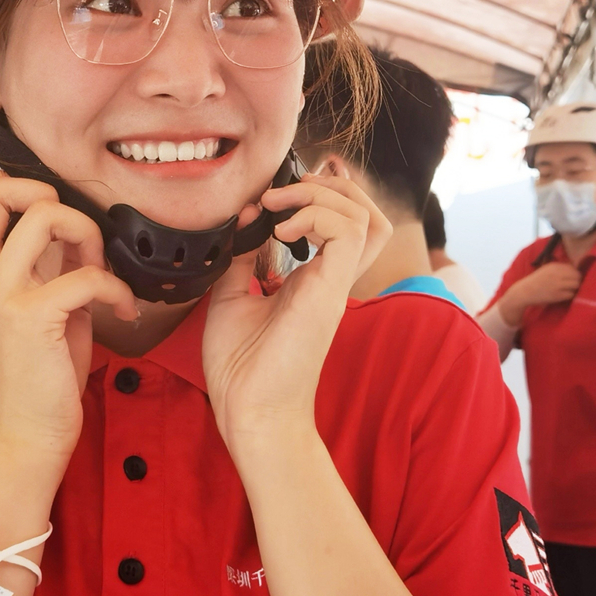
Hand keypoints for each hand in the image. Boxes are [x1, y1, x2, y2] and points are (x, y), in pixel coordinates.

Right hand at [0, 173, 136, 461]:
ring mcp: (2, 294)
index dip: (1, 185)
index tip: (40, 209)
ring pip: (42, 215)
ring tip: (98, 266)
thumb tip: (77, 232)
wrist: (26, 435)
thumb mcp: (34, 308)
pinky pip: (86, 275)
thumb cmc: (37, 375)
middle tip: (70, 227)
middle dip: (41, 190)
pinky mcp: (32, 317)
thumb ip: (46, 268)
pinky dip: (116, 288)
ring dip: (86, 230)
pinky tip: (123, 311)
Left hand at [201, 168, 389, 456]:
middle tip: (279, 195)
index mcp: (312, 279)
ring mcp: (335, 283)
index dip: (315, 196)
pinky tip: (283, 232)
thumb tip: (245, 218)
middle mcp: (330, 277)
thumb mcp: (231, 296)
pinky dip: (317, 215)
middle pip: (365, 212)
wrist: (248, 408)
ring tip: (280, 210)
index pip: (340, 223)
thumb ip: (241, 256)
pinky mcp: (332, 290)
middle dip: (326, 186)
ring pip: (365, 215)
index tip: (268, 199)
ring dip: (321, 196)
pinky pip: (349, 231)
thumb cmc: (241, 366)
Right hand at [506, 263, 581, 315]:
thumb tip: (575, 270)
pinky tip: (564, 295)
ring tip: (568, 290)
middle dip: (576, 280)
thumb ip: (559, 268)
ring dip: (574, 288)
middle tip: (571, 285)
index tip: (570, 279)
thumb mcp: (546, 270)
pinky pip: (571, 294)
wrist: (524, 291)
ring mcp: (557, 285)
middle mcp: (557, 274)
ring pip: (576, 284)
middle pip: (577, 276)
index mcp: (554, 266)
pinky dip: (570, 295)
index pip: (573, 268)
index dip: (574, 274)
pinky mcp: (557, 295)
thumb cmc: (536, 281)